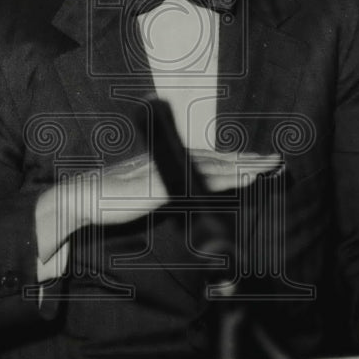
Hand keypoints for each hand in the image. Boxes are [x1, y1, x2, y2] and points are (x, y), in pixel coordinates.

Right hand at [35, 150, 281, 260]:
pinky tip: (244, 179)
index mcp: (166, 163)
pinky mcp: (164, 185)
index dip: (233, 160)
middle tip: (277, 160)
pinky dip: (227, 177)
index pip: (207, 159)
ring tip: (271, 167)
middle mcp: (170, 162)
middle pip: (218, 158)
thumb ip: (161, 191)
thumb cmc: (108, 200)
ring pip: (216, 166)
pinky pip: (202, 180)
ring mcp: (168, 171)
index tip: (257, 162)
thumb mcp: (141, 194)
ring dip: (246, 166)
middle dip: (248, 159)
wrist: (81, 198)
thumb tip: (177, 195)